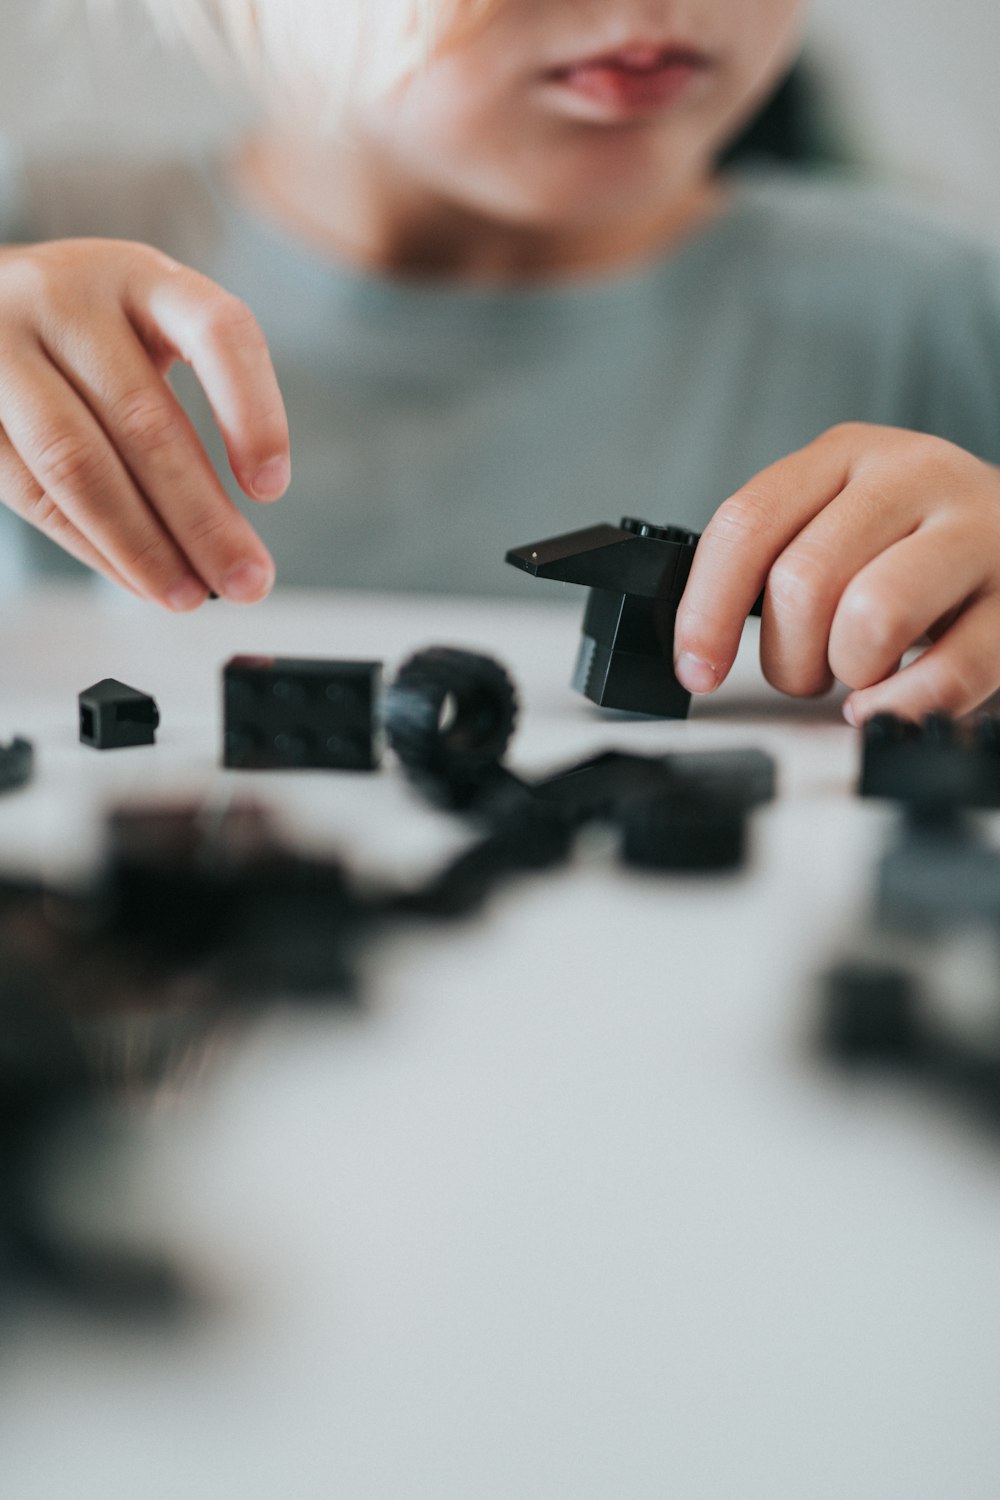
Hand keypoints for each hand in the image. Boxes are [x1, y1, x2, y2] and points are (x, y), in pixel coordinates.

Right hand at [0, 238, 289, 607]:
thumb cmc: (90, 333)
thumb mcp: (145, 333)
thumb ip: (184, 412)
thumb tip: (228, 546)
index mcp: (141, 275)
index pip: (217, 331)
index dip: (253, 412)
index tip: (271, 490)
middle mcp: (68, 297)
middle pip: (145, 421)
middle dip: (202, 519)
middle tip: (247, 583)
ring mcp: (3, 345)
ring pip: (78, 462)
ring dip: (141, 545)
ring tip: (187, 596)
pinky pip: (31, 490)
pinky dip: (90, 546)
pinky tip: (133, 578)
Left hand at [673, 423, 999, 723]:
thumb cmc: (918, 546)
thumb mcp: (842, 524)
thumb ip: (774, 561)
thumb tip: (698, 643)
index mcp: (847, 454)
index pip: (747, 523)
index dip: (705, 610)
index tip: (696, 668)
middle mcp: (913, 476)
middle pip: (803, 580)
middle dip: (789, 656)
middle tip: (808, 672)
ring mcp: (976, 532)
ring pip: (871, 616)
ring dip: (849, 672)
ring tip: (862, 674)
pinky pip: (947, 672)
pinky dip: (902, 705)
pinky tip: (894, 702)